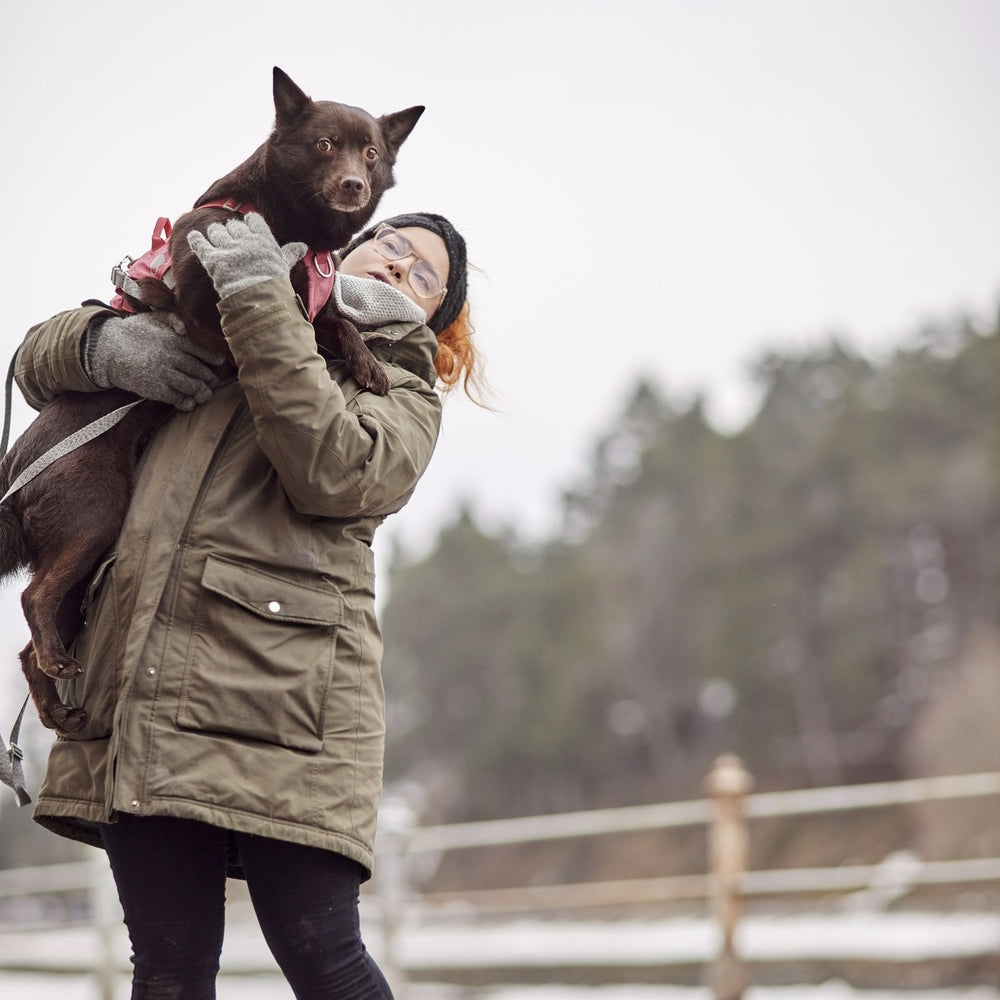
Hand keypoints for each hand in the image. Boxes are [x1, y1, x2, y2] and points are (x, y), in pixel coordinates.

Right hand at [86, 311, 224, 410]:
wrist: (107, 349)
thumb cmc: (133, 332)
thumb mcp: (153, 317)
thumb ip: (174, 319)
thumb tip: (187, 329)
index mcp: (176, 341)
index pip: (204, 353)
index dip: (213, 359)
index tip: (218, 363)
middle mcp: (174, 357)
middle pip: (202, 372)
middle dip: (210, 378)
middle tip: (212, 381)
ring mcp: (166, 374)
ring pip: (194, 387)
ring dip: (201, 392)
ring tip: (203, 393)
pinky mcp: (157, 390)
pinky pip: (179, 399)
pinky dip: (185, 401)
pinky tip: (187, 401)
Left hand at [186, 212, 306, 298]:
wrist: (259, 301)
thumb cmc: (275, 285)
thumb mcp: (284, 266)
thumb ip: (289, 253)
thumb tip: (303, 246)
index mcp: (262, 239)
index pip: (253, 220)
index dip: (250, 223)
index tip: (249, 228)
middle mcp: (244, 240)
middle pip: (233, 225)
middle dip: (232, 230)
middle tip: (232, 239)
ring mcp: (227, 249)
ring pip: (216, 231)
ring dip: (216, 234)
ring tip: (216, 238)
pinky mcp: (212, 260)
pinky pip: (200, 243)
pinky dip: (196, 239)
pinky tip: (194, 236)